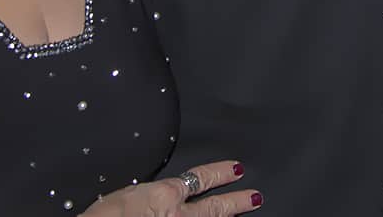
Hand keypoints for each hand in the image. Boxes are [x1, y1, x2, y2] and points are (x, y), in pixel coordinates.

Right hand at [83, 161, 261, 215]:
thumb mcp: (127, 196)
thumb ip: (151, 194)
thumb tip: (161, 194)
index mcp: (164, 195)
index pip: (199, 178)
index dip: (220, 173)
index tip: (235, 169)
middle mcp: (177, 216)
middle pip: (215, 208)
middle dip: (237, 201)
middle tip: (254, 196)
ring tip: (247, 211)